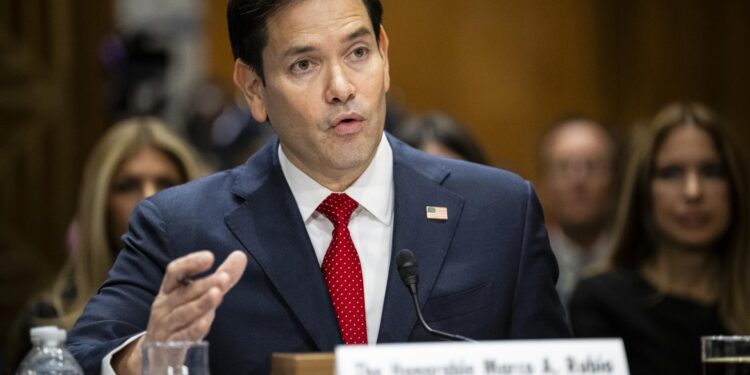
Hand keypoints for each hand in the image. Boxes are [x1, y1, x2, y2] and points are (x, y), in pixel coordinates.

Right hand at [113, 250, 247, 373]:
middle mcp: (164, 305)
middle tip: (225, 277)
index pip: (175, 271)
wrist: (158, 351)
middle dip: (205, 284)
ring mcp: (166, 326)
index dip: (191, 263)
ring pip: (184, 313)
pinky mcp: (171, 345)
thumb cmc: (181, 316)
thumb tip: (240, 256)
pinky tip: (207, 321)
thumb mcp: (197, 295)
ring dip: (202, 303)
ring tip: (217, 294)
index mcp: (169, 289)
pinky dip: (195, 328)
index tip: (210, 257)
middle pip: (185, 292)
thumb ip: (220, 277)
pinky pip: (183, 336)